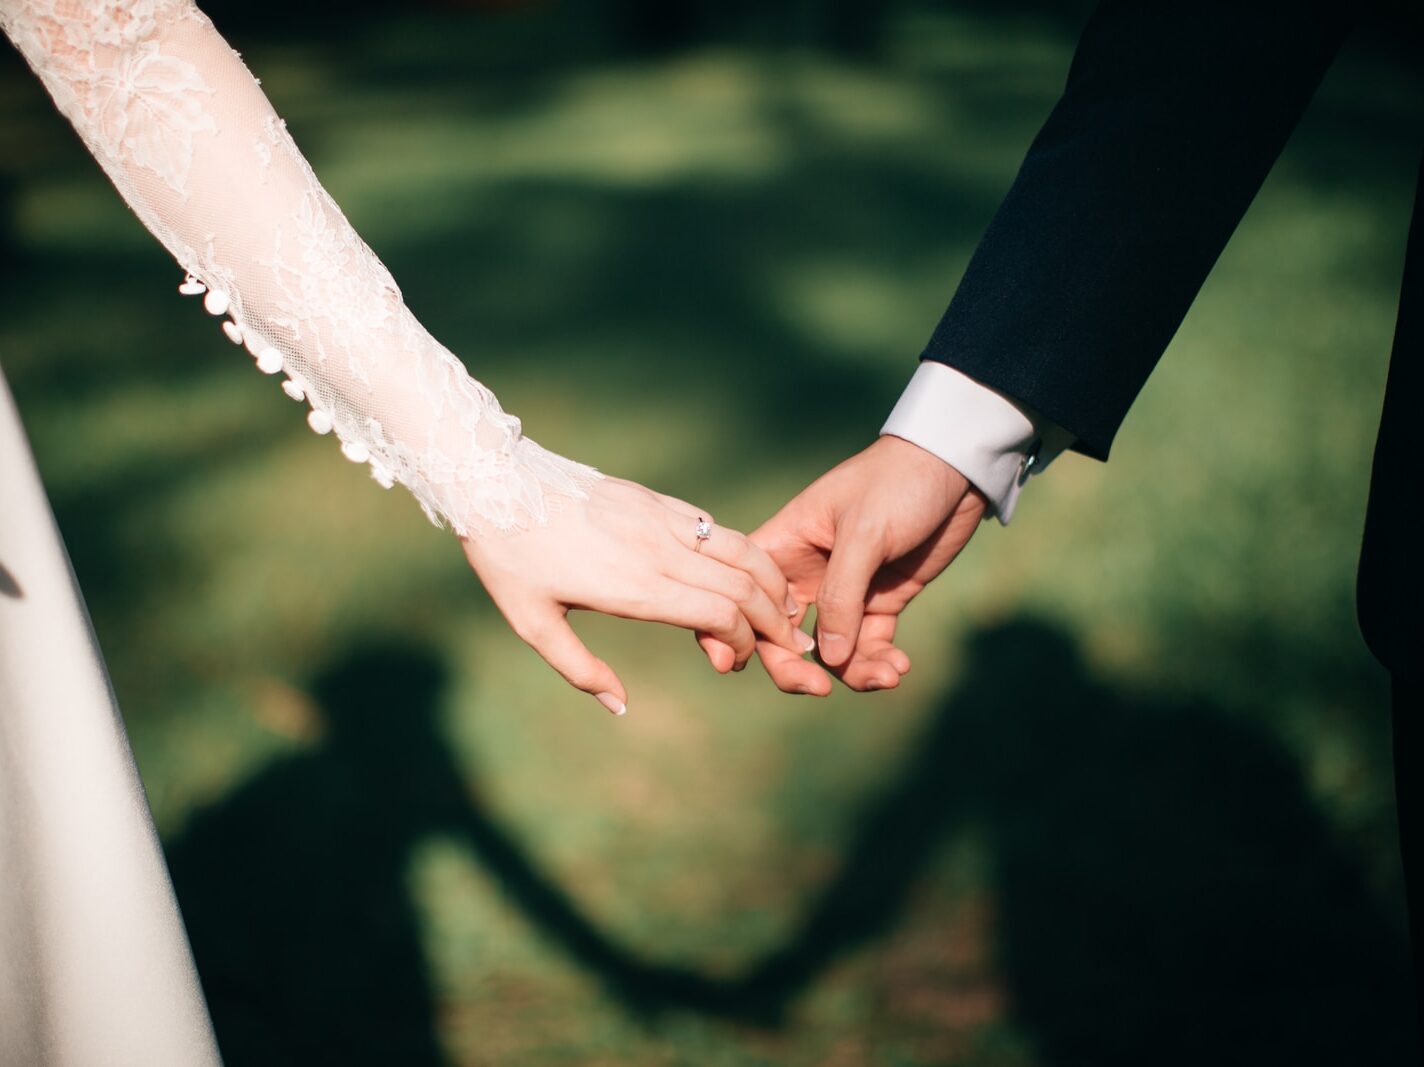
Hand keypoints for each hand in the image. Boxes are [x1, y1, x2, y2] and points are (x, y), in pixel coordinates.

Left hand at [461, 476, 813, 714]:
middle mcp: (658, 550)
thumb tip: (620, 707)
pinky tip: (747, 571)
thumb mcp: (532, 624)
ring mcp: (660, 519)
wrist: (494, 482)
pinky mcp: (655, 499)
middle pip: (744, 584)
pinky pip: (714, 527)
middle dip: (774, 619)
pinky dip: (743, 552)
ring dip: (771, 581)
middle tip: (787, 644)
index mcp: (634, 587)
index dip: (743, 642)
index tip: (734, 661)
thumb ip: (580, 669)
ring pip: (740, 549)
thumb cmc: (509, 559)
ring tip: (785, 607)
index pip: (719, 613)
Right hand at [748, 435, 986, 693]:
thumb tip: (827, 660)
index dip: (737, 631)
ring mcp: (844, 591)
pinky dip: (879, 662)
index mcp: (783, 546)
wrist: (955, 468)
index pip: (745, 595)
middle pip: (781, 636)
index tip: (743, 664)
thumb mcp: (864, 533)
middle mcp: (805, 574)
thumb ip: (842, 596)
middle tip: (819, 690)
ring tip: (887, 675)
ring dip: (852, 671)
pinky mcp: (881, 601)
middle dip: (795, 669)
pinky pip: (869, 645)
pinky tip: (899, 667)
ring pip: (830, 650)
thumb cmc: (897, 483)